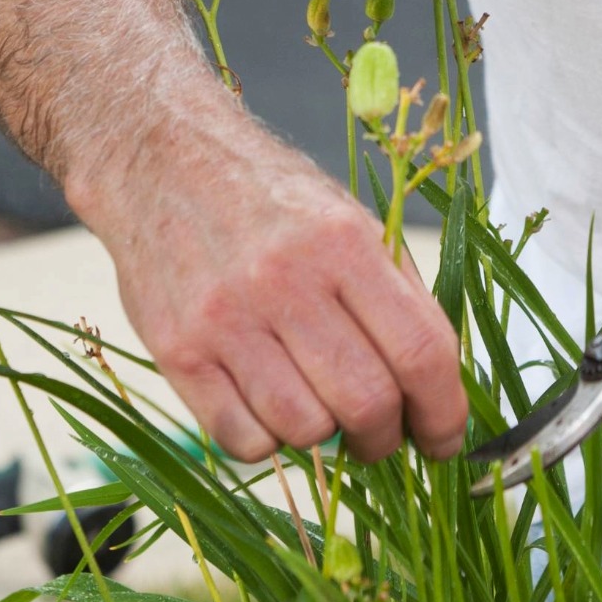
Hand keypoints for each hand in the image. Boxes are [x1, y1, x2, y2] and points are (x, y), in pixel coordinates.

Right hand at [72, 113, 467, 463]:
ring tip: (319, 411)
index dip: (443, 412)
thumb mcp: (348, 221)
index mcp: (345, 243)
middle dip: (386, 438)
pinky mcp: (177, 350)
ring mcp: (226, 317)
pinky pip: (242, 439)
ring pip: (305, 429)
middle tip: (380, 435)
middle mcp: (286, 279)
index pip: (421, 352)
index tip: (442, 440)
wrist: (158, 159)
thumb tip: (438, 389)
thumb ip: (397, 296)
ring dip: (325, 440)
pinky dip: (267, 443)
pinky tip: (267, 410)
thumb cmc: (268, 199)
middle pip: (366, 402)